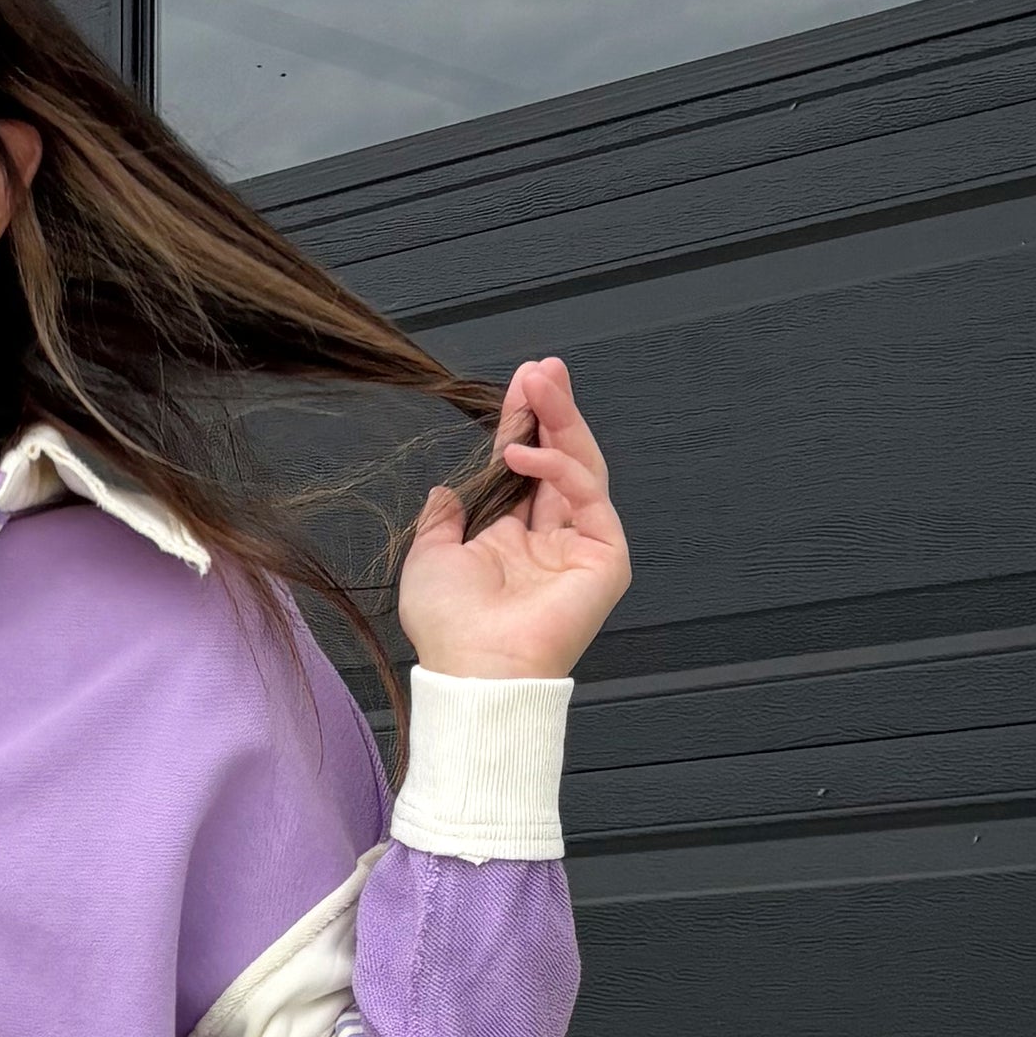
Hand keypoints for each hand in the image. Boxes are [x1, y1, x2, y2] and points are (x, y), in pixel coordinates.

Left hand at [398, 358, 627, 683]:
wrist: (475, 668)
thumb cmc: (451, 627)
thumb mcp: (430, 558)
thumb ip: (442, 520)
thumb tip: (446, 491)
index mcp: (514, 539)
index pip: (524, 468)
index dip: (523, 424)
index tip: (521, 384)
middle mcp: (551, 539)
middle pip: (560, 458)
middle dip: (553, 409)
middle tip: (543, 368)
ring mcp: (582, 546)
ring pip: (581, 466)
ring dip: (562, 420)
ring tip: (540, 382)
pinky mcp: (605, 557)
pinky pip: (588, 496)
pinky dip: (559, 467)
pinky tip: (524, 451)